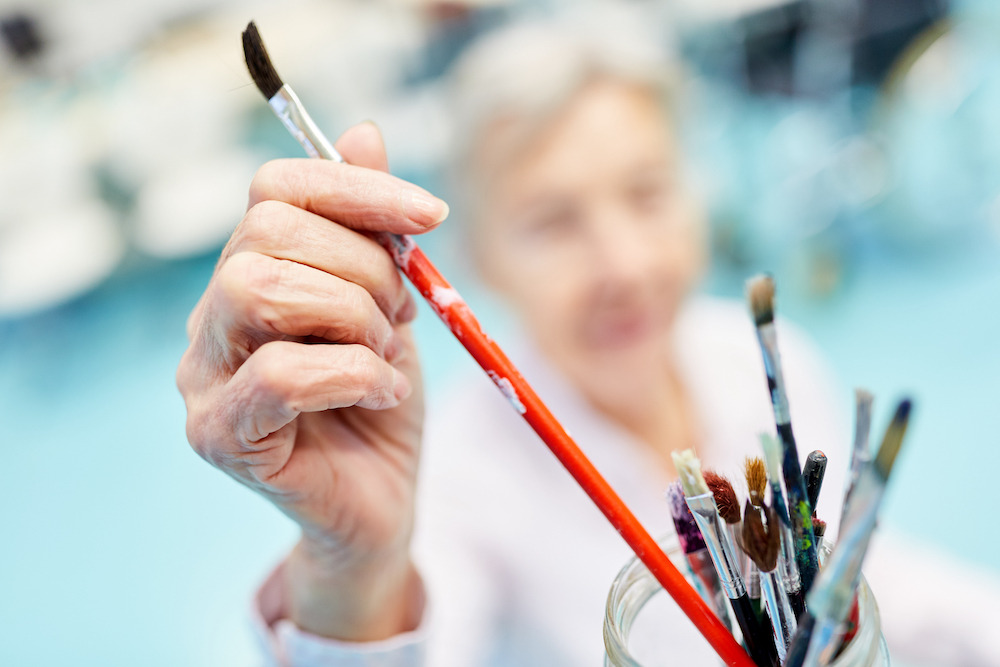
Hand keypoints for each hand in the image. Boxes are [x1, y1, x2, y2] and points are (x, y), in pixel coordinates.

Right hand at [176, 123, 446, 639]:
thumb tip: (363, 131)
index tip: (430, 216)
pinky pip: (277, 373)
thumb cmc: (381, 400)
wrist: (380, 502)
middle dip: (363, 266)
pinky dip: (353, 372)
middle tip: (403, 313)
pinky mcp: (220, 436)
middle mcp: (213, 317)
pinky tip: (382, 392)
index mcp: (252, 272)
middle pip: (266, 233)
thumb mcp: (392, 304)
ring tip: (387, 353)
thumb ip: (370, 228)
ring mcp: (205, 378)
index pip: (275, 188)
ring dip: (353, 316)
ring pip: (257, 289)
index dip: (357, 190)